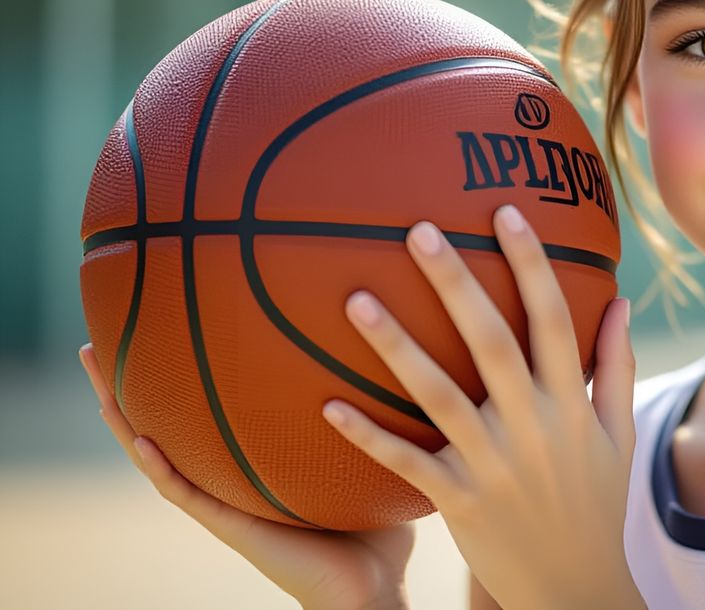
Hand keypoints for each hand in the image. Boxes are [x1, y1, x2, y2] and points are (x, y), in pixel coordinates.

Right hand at [79, 343, 415, 609]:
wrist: (371, 590)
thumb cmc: (379, 530)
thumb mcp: (373, 452)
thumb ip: (374, 416)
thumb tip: (399, 357)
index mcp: (254, 464)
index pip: (208, 413)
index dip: (180, 376)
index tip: (158, 329)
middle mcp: (229, 479)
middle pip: (168, 423)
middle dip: (134, 384)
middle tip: (100, 340)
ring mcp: (223, 503)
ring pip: (157, 452)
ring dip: (124, 415)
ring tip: (97, 374)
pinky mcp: (229, 528)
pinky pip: (185, 493)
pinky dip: (159, 466)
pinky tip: (140, 438)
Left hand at [322, 205, 640, 609]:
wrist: (575, 588)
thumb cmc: (596, 504)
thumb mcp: (618, 435)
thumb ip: (616, 367)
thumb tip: (619, 300)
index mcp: (573, 403)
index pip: (555, 319)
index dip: (531, 263)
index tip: (505, 213)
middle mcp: (534, 426)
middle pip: (492, 341)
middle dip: (458, 282)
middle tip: (419, 230)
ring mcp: (494, 464)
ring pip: (439, 395)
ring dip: (397, 346)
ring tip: (356, 299)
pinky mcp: (458, 502)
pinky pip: (406, 463)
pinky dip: (368, 437)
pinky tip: (327, 405)